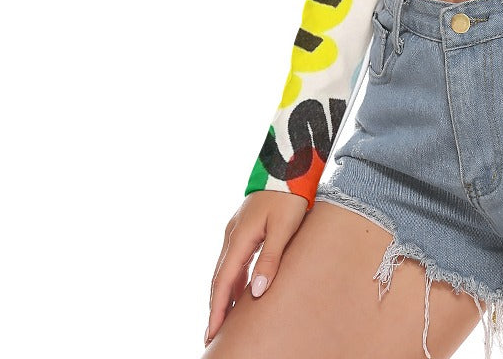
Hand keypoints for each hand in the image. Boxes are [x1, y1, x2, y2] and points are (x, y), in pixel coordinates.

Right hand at [206, 190, 308, 346]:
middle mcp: (232, 235)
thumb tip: (255, 293)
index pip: (223, 282)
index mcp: (239, 238)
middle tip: (213, 335)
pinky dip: (232, 279)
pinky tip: (240, 291)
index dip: (217, 309)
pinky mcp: (244, 227)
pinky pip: (233, 259)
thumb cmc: (289, 197)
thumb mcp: (283, 229)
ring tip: (224, 320)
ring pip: (225, 269)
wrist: (288, 166)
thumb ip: (269, 260)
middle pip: (219, 279)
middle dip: (215, 307)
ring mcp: (236, 230)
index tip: (213, 333)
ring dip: (222, 294)